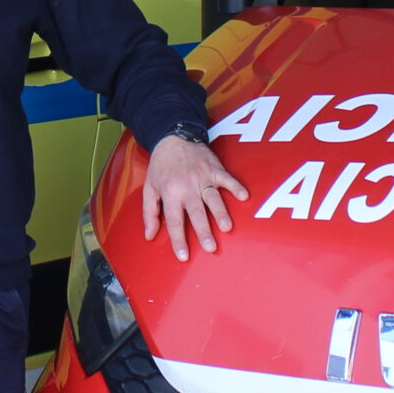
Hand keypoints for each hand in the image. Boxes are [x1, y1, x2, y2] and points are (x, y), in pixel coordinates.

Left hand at [141, 135, 248, 262]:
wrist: (173, 136)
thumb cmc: (161, 166)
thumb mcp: (149, 188)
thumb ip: (149, 213)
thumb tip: (150, 235)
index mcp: (170, 193)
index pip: (174, 221)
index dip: (178, 240)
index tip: (183, 256)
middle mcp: (187, 187)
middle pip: (196, 212)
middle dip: (203, 230)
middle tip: (210, 247)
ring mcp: (202, 177)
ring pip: (213, 198)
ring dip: (220, 212)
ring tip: (227, 228)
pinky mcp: (215, 169)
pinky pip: (227, 179)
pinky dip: (236, 187)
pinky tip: (244, 196)